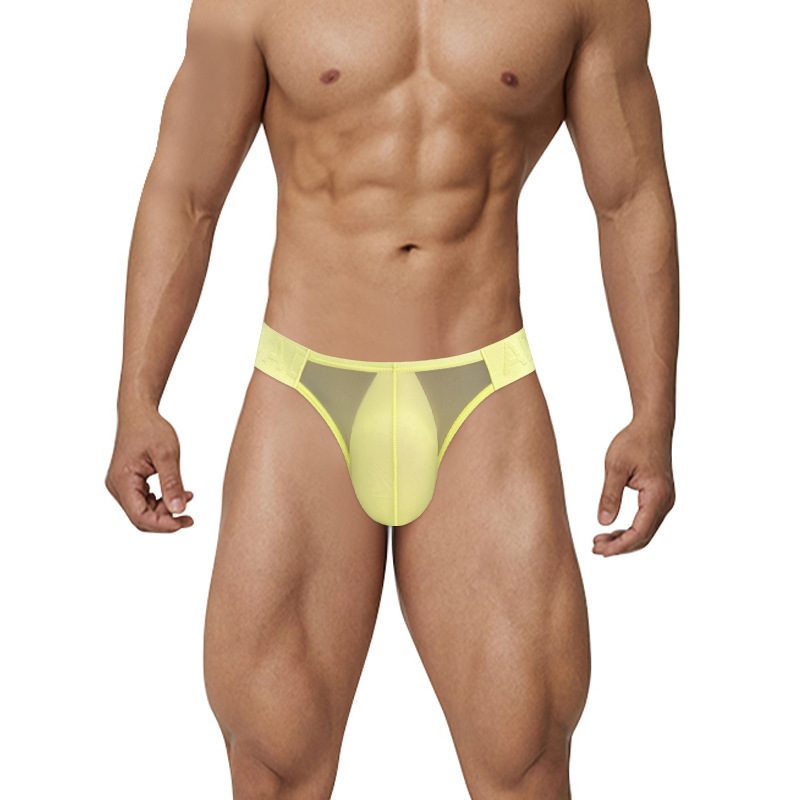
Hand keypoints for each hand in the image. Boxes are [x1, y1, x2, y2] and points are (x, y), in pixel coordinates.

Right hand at [105, 408, 193, 532]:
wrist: (138, 413)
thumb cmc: (151, 429)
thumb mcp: (167, 455)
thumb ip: (172, 483)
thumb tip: (179, 511)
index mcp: (123, 480)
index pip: (139, 516)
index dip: (163, 525)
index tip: (185, 522)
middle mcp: (117, 486)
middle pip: (140, 518)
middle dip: (166, 520)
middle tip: (190, 518)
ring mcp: (120, 485)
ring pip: (142, 511)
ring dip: (165, 511)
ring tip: (188, 497)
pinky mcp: (127, 483)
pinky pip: (143, 501)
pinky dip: (161, 502)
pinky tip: (179, 494)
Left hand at [594, 417, 674, 556]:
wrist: (653, 425)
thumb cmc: (634, 441)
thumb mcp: (616, 467)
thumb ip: (610, 496)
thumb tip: (602, 523)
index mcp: (657, 496)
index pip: (640, 532)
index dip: (620, 546)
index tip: (600, 551)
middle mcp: (665, 502)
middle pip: (644, 536)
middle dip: (620, 546)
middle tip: (595, 549)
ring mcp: (665, 500)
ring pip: (646, 531)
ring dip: (624, 539)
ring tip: (599, 542)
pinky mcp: (659, 497)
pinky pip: (646, 521)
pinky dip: (629, 529)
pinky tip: (611, 530)